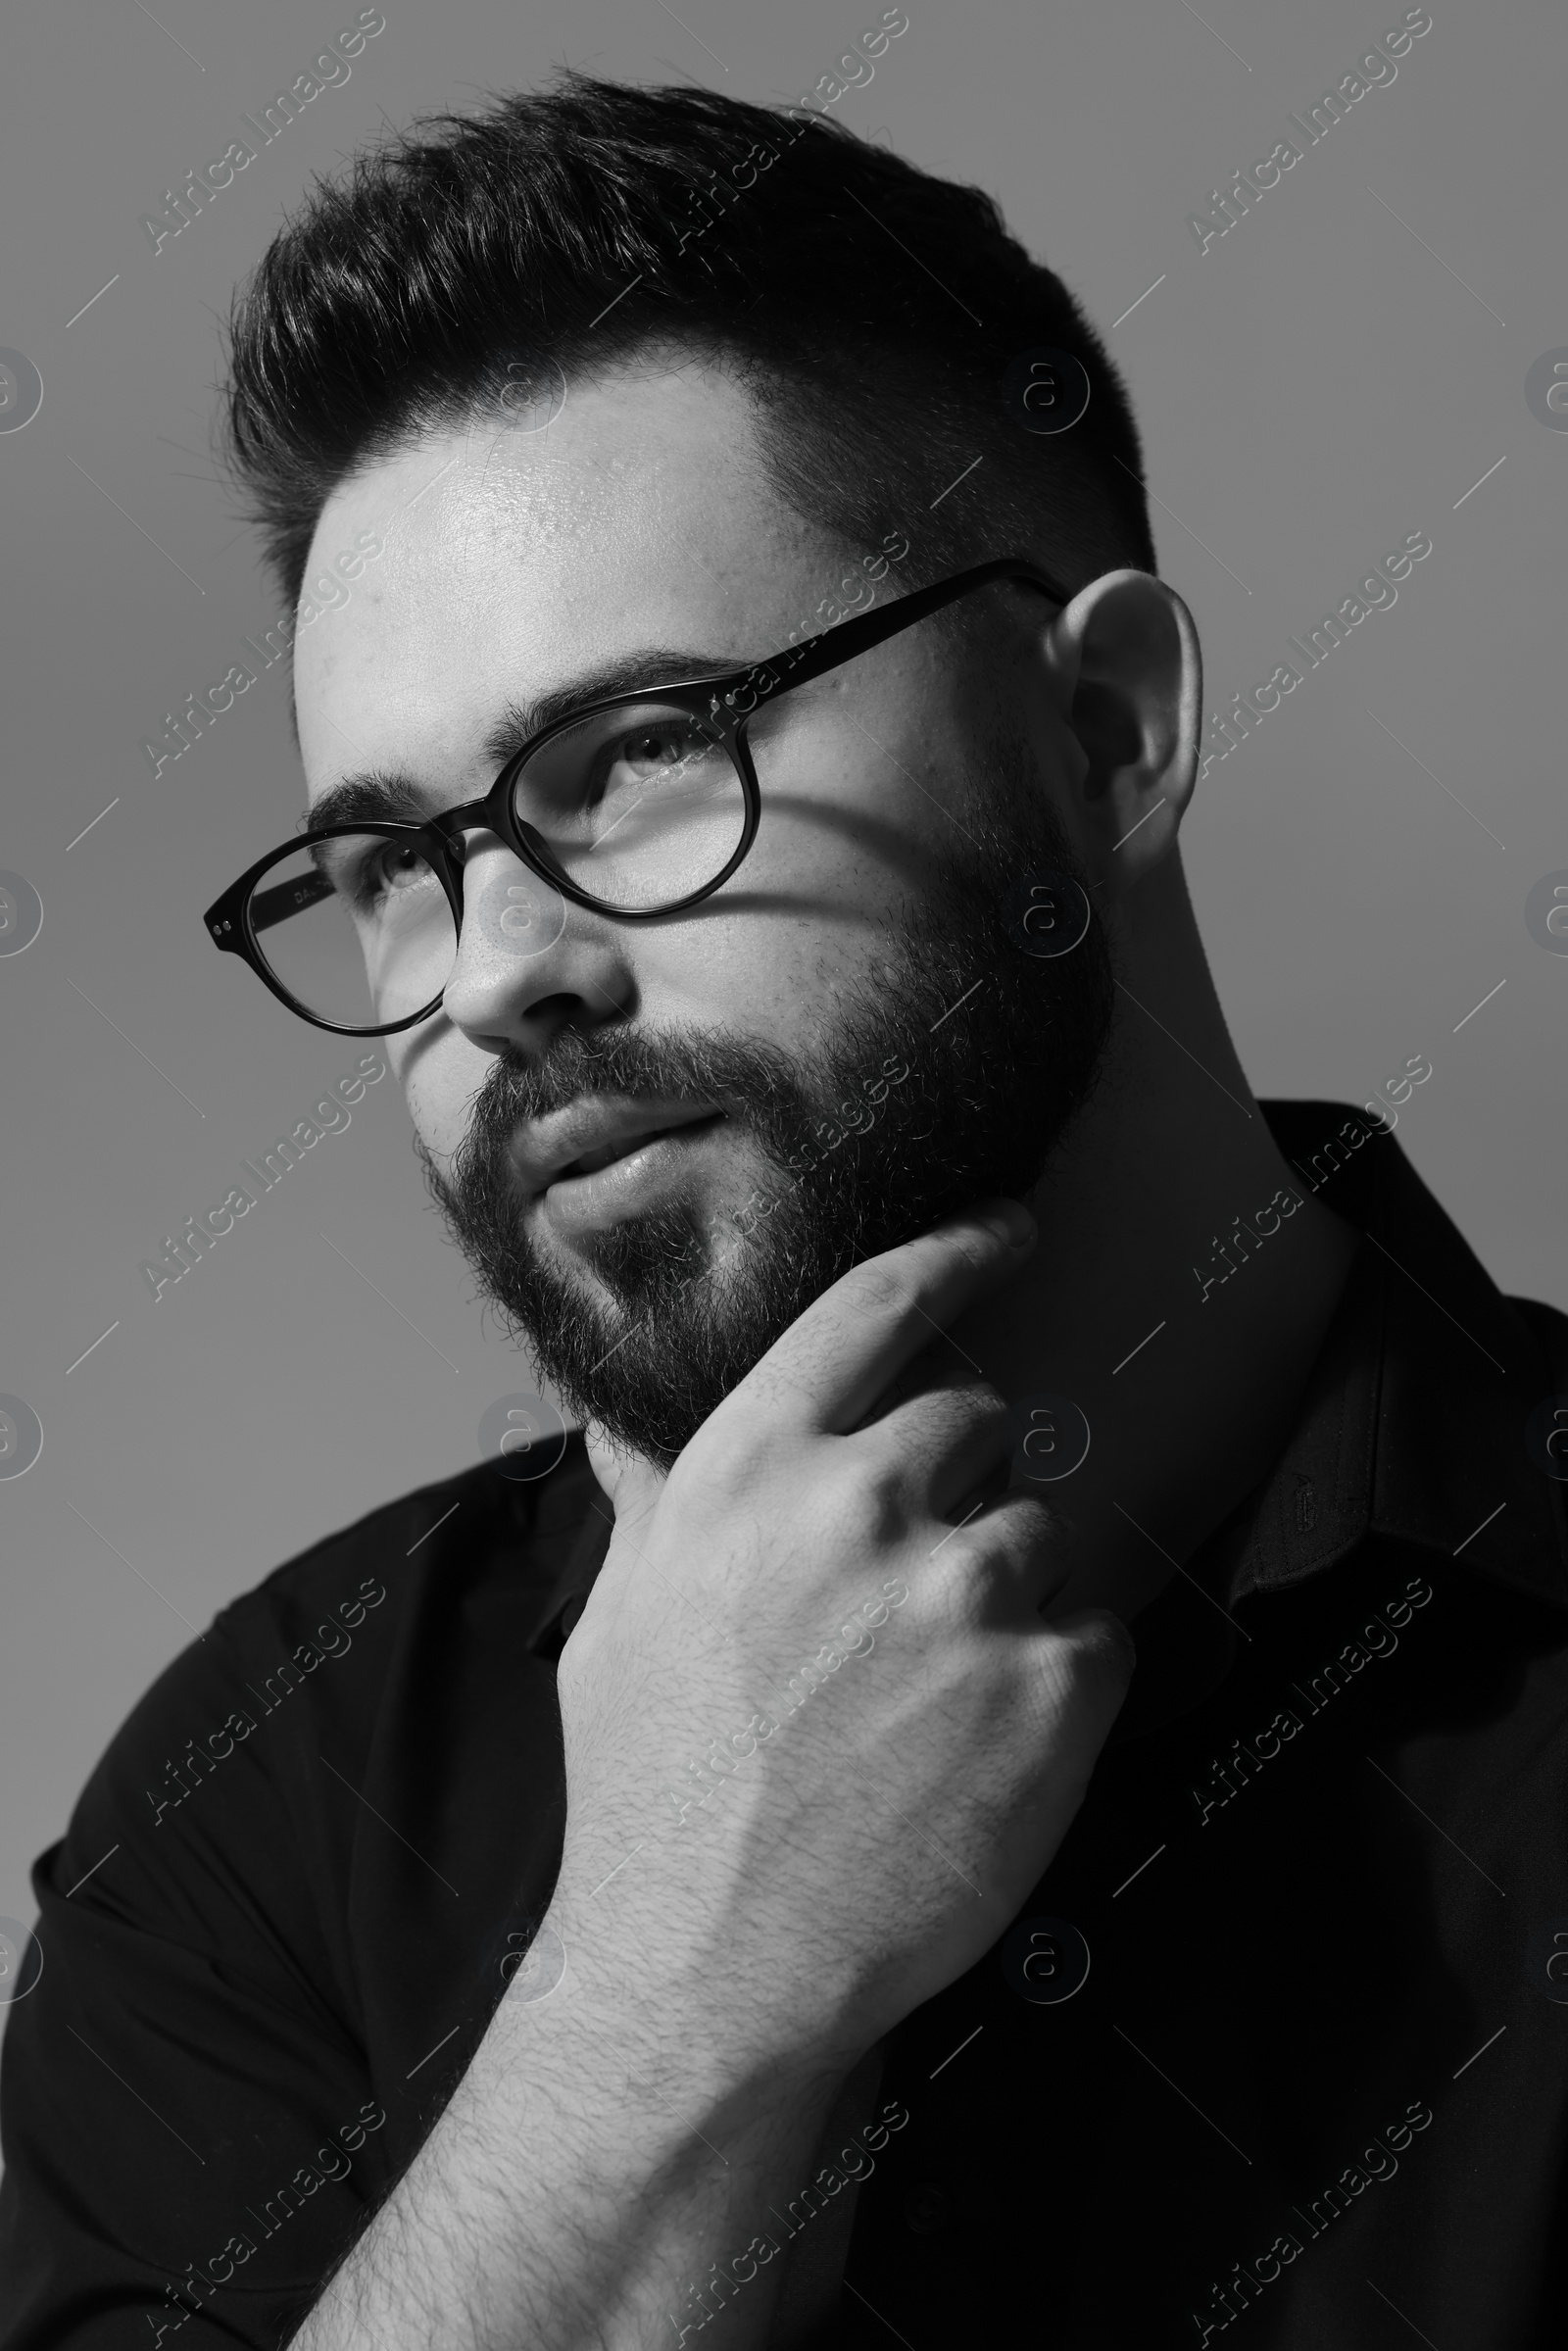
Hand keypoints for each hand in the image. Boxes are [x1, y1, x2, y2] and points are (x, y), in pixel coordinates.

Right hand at [551, 1201, 1133, 2081]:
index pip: (875, 1307)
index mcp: (749, 1469)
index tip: (1008, 1230)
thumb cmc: (651, 1796)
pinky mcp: (1050, 1684)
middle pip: (975, 1422)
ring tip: (931, 1702)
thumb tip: (622, 1418)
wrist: (710, 1972)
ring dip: (1005, 1595)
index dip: (956, 1252)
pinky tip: (983, 1750)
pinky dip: (1061, 1680)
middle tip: (911, 1596)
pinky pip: (1098, 1634)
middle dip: (958, 1487)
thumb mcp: (621, 1615)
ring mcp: (965, 1591)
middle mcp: (860, 1503)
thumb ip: (652, 1495)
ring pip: (1038, 1533)